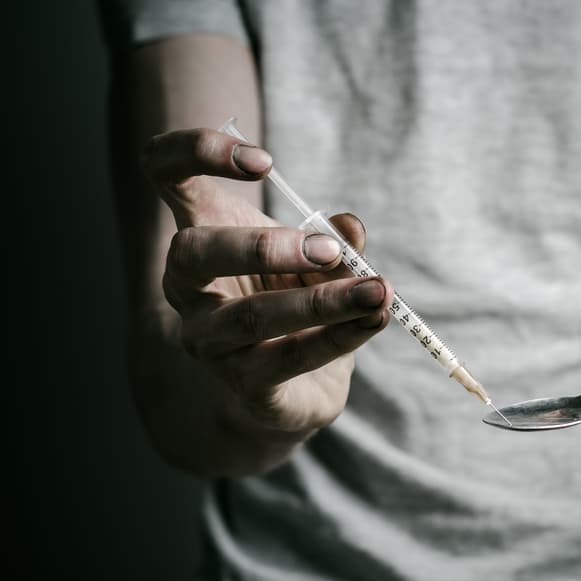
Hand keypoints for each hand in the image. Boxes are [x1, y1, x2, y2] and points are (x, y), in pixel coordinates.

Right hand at [143, 128, 392, 438]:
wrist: (295, 387)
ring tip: (376, 289)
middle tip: (329, 250)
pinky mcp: (243, 382)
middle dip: (263, 245)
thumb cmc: (296, 301)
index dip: (196, 151)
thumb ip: (334, 238)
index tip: (265, 161)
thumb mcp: (318, 260)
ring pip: (250, 315)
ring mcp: (208, 338)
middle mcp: (188, 286)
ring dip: (321, 301)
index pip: (163, 172)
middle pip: (193, 251)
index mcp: (199, 231)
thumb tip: (350, 227)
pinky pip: (289, 357)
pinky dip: (340, 335)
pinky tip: (375, 319)